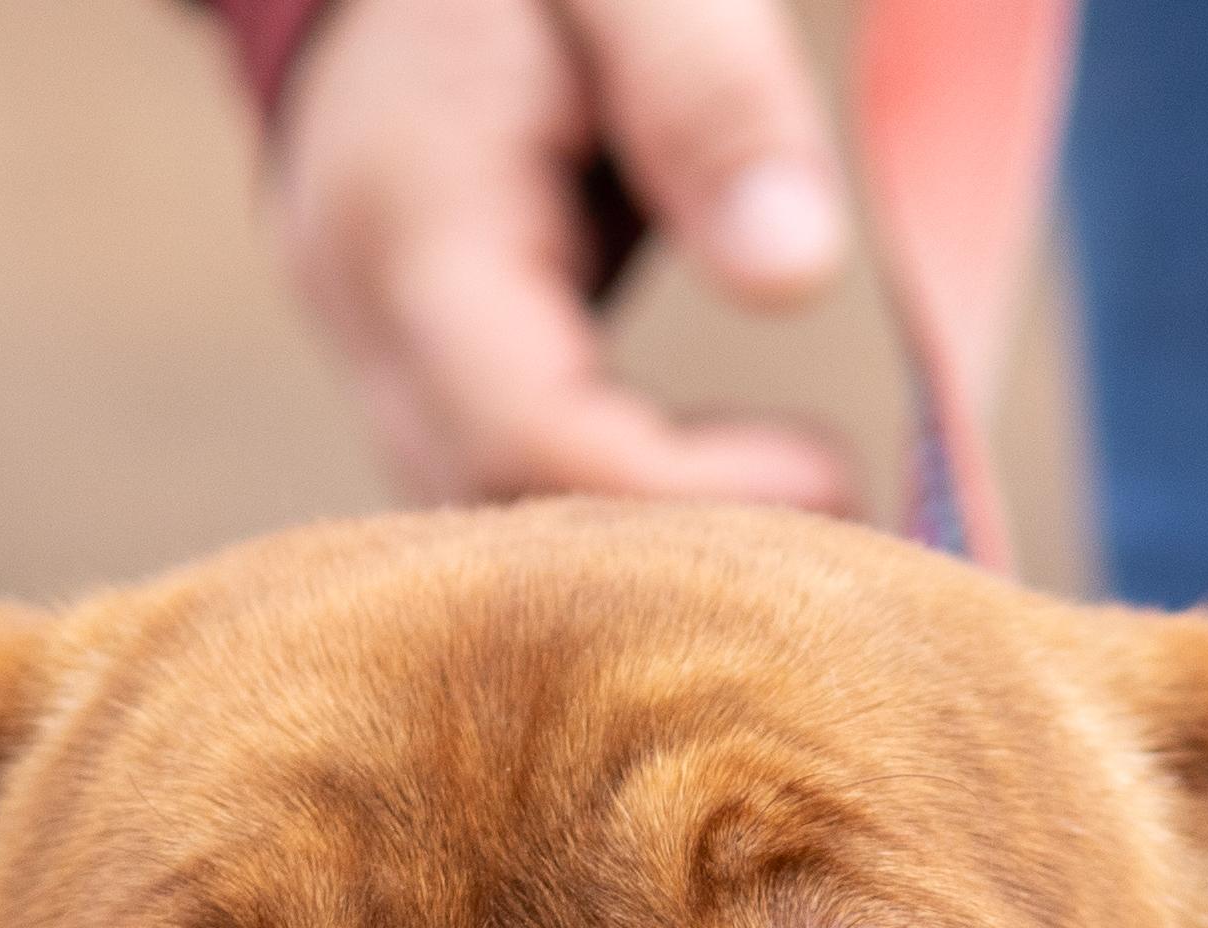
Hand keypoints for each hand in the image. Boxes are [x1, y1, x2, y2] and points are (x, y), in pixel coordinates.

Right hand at [267, 0, 858, 509]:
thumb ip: (710, 98)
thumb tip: (796, 276)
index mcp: (412, 220)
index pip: (527, 437)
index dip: (683, 494)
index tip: (831, 470)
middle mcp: (364, 313)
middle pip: (502, 511)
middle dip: (672, 549)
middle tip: (842, 527)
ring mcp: (370, 349)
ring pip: (489, 517)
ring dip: (640, 544)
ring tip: (798, 509)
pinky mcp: (407, 364)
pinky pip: (495, 479)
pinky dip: (608, 506)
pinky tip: (723, 488)